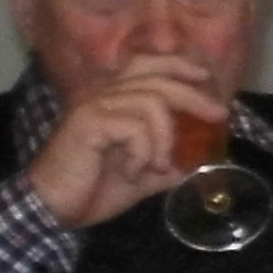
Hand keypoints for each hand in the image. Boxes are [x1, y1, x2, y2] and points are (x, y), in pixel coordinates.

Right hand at [24, 55, 234, 228]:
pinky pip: (135, 127)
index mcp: (112, 99)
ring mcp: (93, 105)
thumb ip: (169, 164)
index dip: (178, 66)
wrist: (55, 208)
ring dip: (164, 139)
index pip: (146, 64)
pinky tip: (132, 171)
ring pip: (151, 102)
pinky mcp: (88, 122)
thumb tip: (200, 162)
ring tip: (157, 166)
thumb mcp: (143, 175)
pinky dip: (143, 152)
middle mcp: (101, 94)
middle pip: (157, 78)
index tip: (206, 78)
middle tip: (217, 115)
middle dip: (193, 96)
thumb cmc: (94, 190)